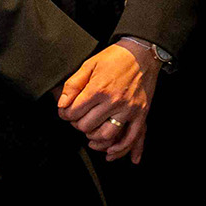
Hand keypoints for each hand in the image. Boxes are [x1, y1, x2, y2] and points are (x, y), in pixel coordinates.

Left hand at [59, 38, 159, 162]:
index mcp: (98, 89)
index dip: (65, 114)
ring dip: (94, 138)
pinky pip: (131, 137)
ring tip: (91, 132)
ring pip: (107, 135)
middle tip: (78, 120)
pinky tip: (110, 151)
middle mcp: (114, 101)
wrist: (143, 53)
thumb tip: (62, 104)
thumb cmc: (115, 58)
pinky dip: (120, 148)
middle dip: (78, 125)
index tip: (67, 112)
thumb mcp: (89, 65)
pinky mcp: (141, 113)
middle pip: (87, 126)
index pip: (74, 112)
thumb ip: (73, 85)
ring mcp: (129, 109)